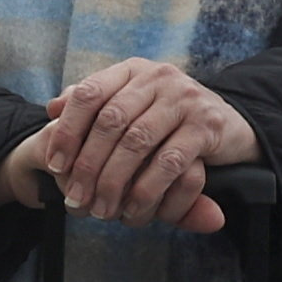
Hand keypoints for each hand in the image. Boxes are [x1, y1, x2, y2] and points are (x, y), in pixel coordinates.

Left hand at [32, 59, 256, 232]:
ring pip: (137, 142)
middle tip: (76, 200)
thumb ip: (95, 106)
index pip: (89, 93)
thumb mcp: (132, 106)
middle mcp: (158, 77)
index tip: (55, 165)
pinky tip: (134, 209)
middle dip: (88, 165)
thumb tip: (51, 107)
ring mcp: (184, 98)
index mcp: (132, 70)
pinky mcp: (207, 125)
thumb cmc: (169, 121)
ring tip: (102, 210)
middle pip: (110, 121)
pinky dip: (148, 189)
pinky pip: (170, 161)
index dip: (68, 130)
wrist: (230, 124)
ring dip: (115, 182)